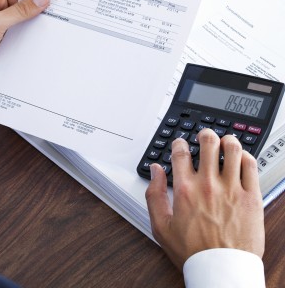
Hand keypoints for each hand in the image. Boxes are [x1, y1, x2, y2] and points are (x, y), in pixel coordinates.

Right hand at [145, 128, 264, 269]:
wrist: (222, 271)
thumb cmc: (193, 252)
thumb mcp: (161, 226)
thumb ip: (154, 194)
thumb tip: (155, 171)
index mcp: (186, 189)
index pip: (181, 152)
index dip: (179, 142)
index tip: (180, 144)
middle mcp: (208, 185)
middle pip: (208, 143)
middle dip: (205, 134)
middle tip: (204, 137)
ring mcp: (232, 189)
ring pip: (232, 149)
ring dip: (227, 141)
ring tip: (225, 143)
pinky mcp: (252, 197)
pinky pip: (251, 166)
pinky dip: (246, 156)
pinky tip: (241, 159)